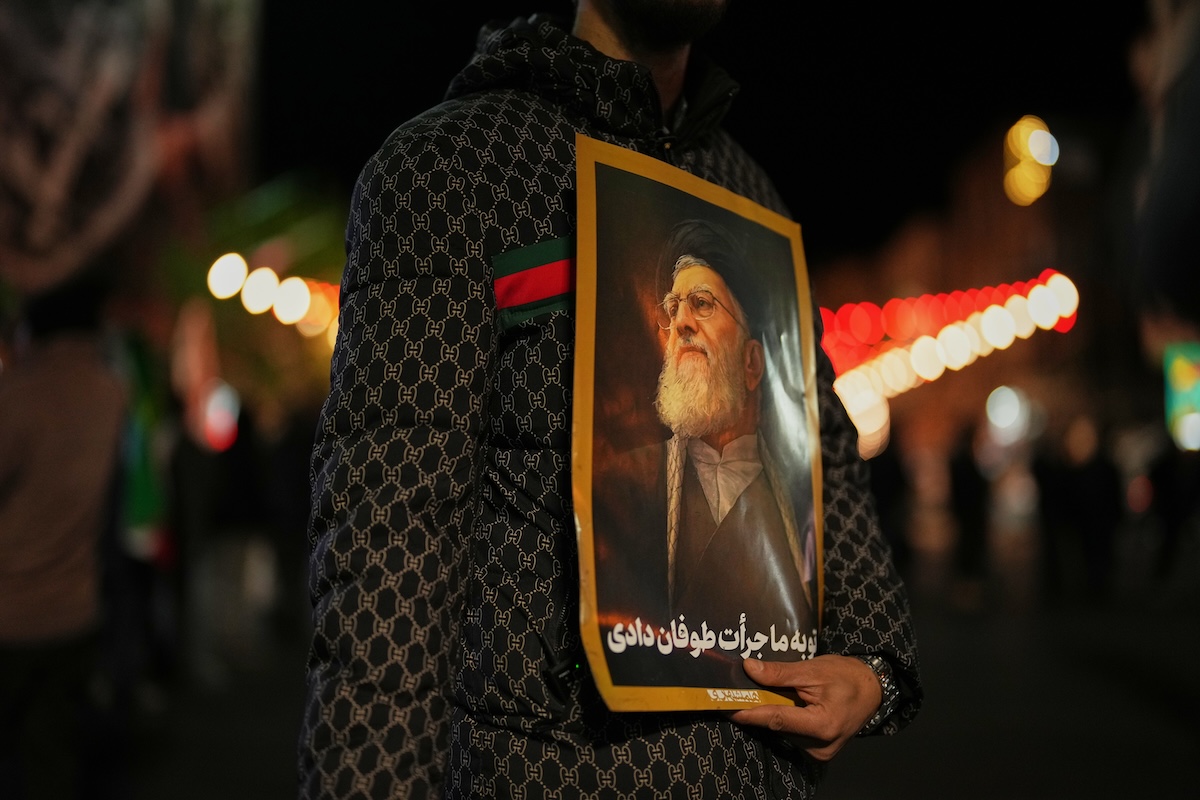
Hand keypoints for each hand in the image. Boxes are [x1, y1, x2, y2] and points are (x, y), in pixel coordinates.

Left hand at [729, 654, 880, 761]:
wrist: (872, 689)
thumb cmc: (846, 676)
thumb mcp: (813, 669)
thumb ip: (779, 673)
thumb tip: (749, 668)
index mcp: (823, 726)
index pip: (777, 719)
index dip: (750, 712)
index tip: (726, 706)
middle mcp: (821, 747)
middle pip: (778, 727)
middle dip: (762, 708)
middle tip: (749, 688)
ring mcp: (820, 753)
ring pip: (783, 732)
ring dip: (775, 713)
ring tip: (783, 693)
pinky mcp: (818, 753)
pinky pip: (792, 735)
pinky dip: (786, 719)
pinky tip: (793, 704)